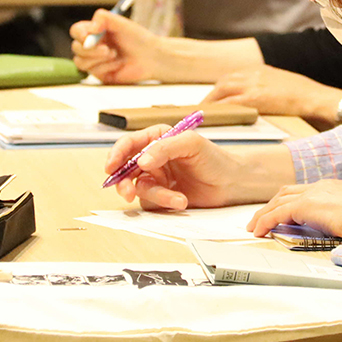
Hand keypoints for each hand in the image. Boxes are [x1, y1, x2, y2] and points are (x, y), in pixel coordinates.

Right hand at [71, 10, 161, 82]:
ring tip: (115, 55)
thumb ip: (103, 18)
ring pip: (80, 61)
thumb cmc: (138, 38)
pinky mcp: (99, 73)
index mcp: (95, 31)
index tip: (87, 36)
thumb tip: (90, 28)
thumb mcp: (121, 22)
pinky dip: (105, 67)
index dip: (79, 34)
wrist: (151, 57)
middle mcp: (92, 45)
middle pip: (76, 47)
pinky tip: (118, 65)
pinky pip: (92, 72)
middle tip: (107, 49)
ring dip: (98, 59)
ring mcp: (94, 60)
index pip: (76, 31)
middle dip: (90, 50)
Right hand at [106, 125, 245, 209]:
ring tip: (178, 198)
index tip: (111, 166)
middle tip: (128, 192)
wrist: (231, 183)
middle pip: (124, 169)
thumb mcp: (191, 144)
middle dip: (123, 182)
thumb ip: (165, 148)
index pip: (129, 144)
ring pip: (139, 189)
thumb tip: (141, 161)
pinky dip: (165, 202)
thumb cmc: (214, 158)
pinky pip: (152, 202)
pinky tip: (182, 200)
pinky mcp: (161, 196)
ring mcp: (155, 178)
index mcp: (156, 138)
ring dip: (158, 195)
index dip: (116, 154)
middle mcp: (152, 158)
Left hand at [203, 65, 341, 126]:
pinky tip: (212, 118)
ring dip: (210, 103)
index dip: (221, 89)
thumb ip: (267, 87)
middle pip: (224, 83)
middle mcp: (254, 74)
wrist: (315, 97)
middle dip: (211, 96)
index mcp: (260, 70)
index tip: (213, 100)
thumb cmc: (304, 95)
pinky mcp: (255, 98)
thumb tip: (258, 99)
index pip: (233, 77)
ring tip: (203, 116)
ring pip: (222, 90)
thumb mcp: (283, 84)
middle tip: (202, 110)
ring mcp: (253, 84)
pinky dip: (219, 110)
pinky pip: (230, 103)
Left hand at [246, 180, 341, 240]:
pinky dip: (265, 222)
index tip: (282, 212)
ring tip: (254, 227)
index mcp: (332, 187)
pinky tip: (259, 231)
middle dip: (272, 205)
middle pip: (287, 192)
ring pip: (278, 202)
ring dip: (263, 214)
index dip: (289, 201)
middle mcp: (319, 186)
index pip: (304, 191)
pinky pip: (277, 214)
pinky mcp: (304, 205)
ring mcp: (311, 194)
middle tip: (261, 218)